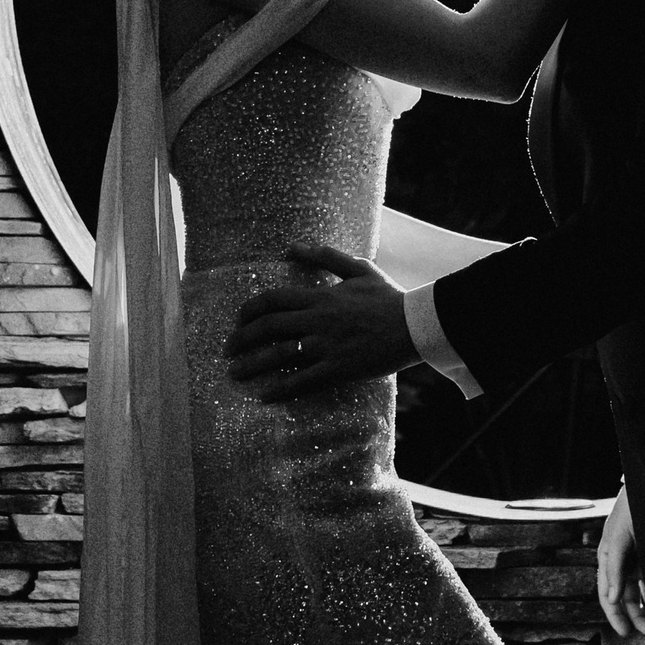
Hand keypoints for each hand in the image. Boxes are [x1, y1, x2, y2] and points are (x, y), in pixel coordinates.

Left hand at [225, 242, 413, 399]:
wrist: (416, 324)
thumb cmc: (389, 297)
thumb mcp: (358, 268)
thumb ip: (324, 256)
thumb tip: (291, 247)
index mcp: (320, 297)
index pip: (272, 300)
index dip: (249, 310)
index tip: (238, 321)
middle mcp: (318, 320)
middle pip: (268, 327)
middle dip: (242, 339)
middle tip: (228, 350)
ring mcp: (327, 345)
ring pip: (279, 355)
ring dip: (252, 365)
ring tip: (235, 374)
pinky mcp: (339, 368)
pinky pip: (302, 381)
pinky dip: (280, 389)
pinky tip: (265, 396)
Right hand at [596, 484, 644, 641]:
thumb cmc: (631, 509)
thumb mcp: (618, 538)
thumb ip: (614, 568)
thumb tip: (612, 599)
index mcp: (610, 560)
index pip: (608, 596)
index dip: (616, 616)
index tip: (626, 633)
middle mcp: (626, 564)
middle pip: (631, 599)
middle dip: (641, 617)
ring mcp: (644, 562)